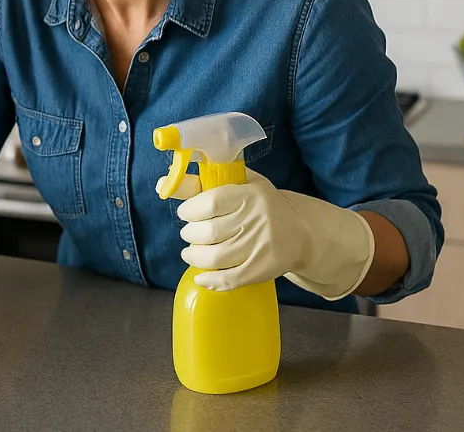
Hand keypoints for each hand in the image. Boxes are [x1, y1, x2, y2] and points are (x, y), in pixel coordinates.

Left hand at [158, 169, 374, 299]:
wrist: (301, 233)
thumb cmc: (261, 205)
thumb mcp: (239, 185)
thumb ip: (201, 183)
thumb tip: (162, 183)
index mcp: (250, 195)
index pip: (209, 202)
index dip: (189, 209)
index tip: (186, 212)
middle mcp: (256, 220)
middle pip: (208, 232)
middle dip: (190, 234)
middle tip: (189, 233)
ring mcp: (260, 247)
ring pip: (214, 257)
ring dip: (194, 257)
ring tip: (191, 252)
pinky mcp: (263, 269)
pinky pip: (229, 279)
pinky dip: (209, 280)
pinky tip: (201, 276)